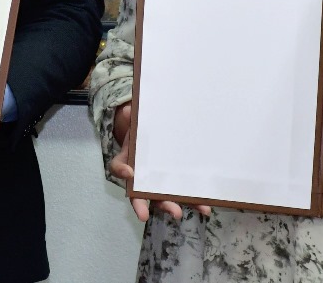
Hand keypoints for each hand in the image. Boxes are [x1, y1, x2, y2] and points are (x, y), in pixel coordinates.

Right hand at [110, 102, 210, 222]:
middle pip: (138, 193)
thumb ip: (133, 115)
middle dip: (144, 204)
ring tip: (179, 214)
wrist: (151, 134)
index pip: (118, 166)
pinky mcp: (172, 185)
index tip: (129, 173)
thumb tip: (130, 110)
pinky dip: (190, 202)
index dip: (122, 171)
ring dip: (169, 206)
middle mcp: (139, 176)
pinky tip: (204, 206)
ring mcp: (155, 183)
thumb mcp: (136, 119)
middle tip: (147, 214)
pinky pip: (179, 195)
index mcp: (127, 159)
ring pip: (159, 199)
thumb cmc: (141, 128)